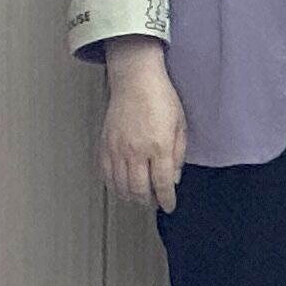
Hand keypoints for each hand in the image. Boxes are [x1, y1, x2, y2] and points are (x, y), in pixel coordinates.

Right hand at [98, 45, 186, 213]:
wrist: (135, 80)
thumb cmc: (160, 97)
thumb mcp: (180, 125)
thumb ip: (178, 154)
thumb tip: (173, 178)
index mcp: (158, 146)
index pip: (162, 184)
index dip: (166, 199)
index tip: (169, 205)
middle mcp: (136, 151)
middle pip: (139, 190)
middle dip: (148, 201)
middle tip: (154, 202)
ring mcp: (117, 149)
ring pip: (121, 186)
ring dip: (131, 196)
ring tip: (140, 196)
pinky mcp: (105, 146)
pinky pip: (106, 174)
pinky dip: (114, 185)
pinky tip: (122, 185)